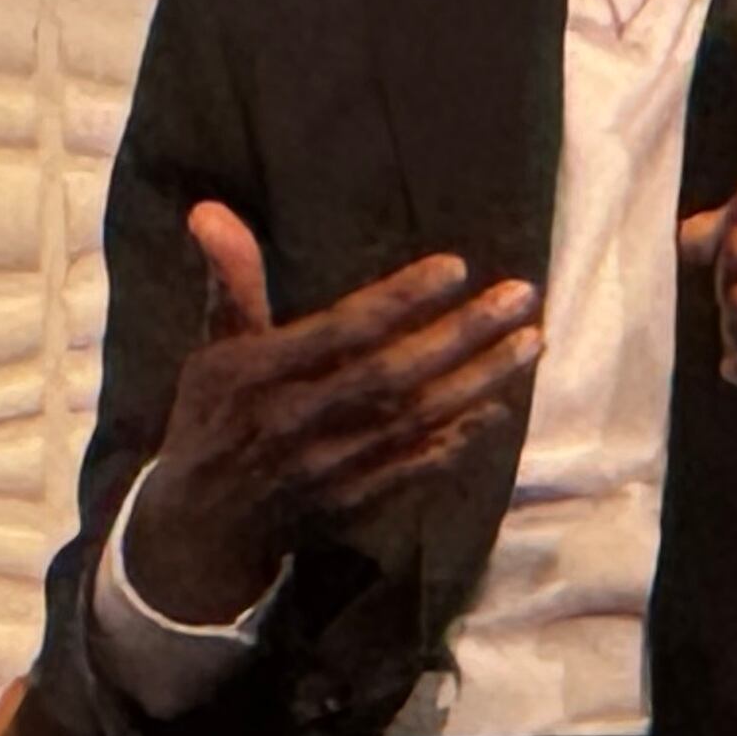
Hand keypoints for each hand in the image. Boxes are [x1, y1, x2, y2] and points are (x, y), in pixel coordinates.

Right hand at [127, 203, 544, 623]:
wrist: (204, 527)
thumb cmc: (213, 418)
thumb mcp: (213, 347)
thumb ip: (231, 281)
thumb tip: (210, 208)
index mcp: (260, 375)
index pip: (341, 332)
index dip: (399, 300)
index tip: (455, 267)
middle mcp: (298, 421)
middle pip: (394, 375)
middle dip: (462, 334)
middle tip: (521, 296)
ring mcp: (332, 467)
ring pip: (417, 420)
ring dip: (480, 380)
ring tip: (532, 341)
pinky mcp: (355, 502)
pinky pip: (418, 466)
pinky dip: (460, 437)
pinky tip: (499, 405)